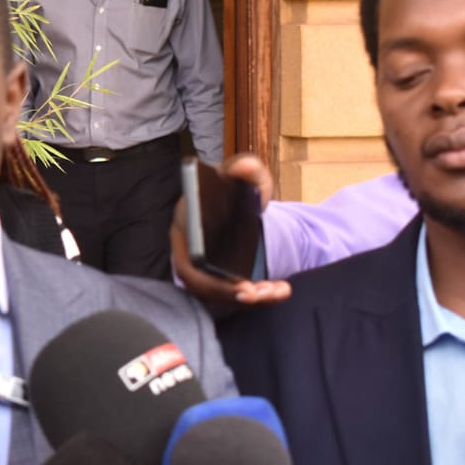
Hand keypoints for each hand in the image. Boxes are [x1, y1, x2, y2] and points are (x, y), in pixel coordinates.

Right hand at [170, 154, 289, 310]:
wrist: (240, 202)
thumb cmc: (235, 188)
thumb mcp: (246, 176)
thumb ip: (248, 169)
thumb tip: (245, 167)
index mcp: (185, 223)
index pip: (188, 260)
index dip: (210, 280)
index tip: (241, 284)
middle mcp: (186, 248)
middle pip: (200, 284)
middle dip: (230, 293)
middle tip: (260, 293)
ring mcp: (200, 265)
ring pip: (217, 293)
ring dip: (249, 297)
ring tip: (277, 291)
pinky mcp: (216, 276)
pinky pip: (230, 294)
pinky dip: (257, 296)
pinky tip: (279, 290)